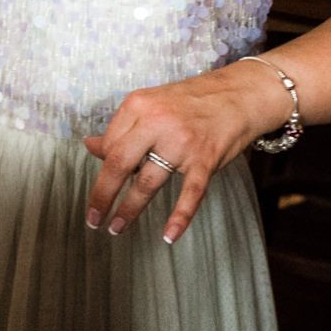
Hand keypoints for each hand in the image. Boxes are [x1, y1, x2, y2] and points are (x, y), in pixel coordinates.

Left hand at [82, 62, 292, 242]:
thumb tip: (90, 146)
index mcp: (139, 106)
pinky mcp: (205, 159)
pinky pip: (191, 193)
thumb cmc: (191, 102)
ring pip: (148, 182)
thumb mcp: (150, 104)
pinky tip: (169, 236)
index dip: (104, 164)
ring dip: (129, 209)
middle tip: (92, 217)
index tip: (104, 180)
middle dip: (102, 194)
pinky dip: (180, 217)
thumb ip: (122, 127)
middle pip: (119, 163)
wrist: (240, 95)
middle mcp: (157, 123)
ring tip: (116, 228)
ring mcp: (182, 143)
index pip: (110, 143)